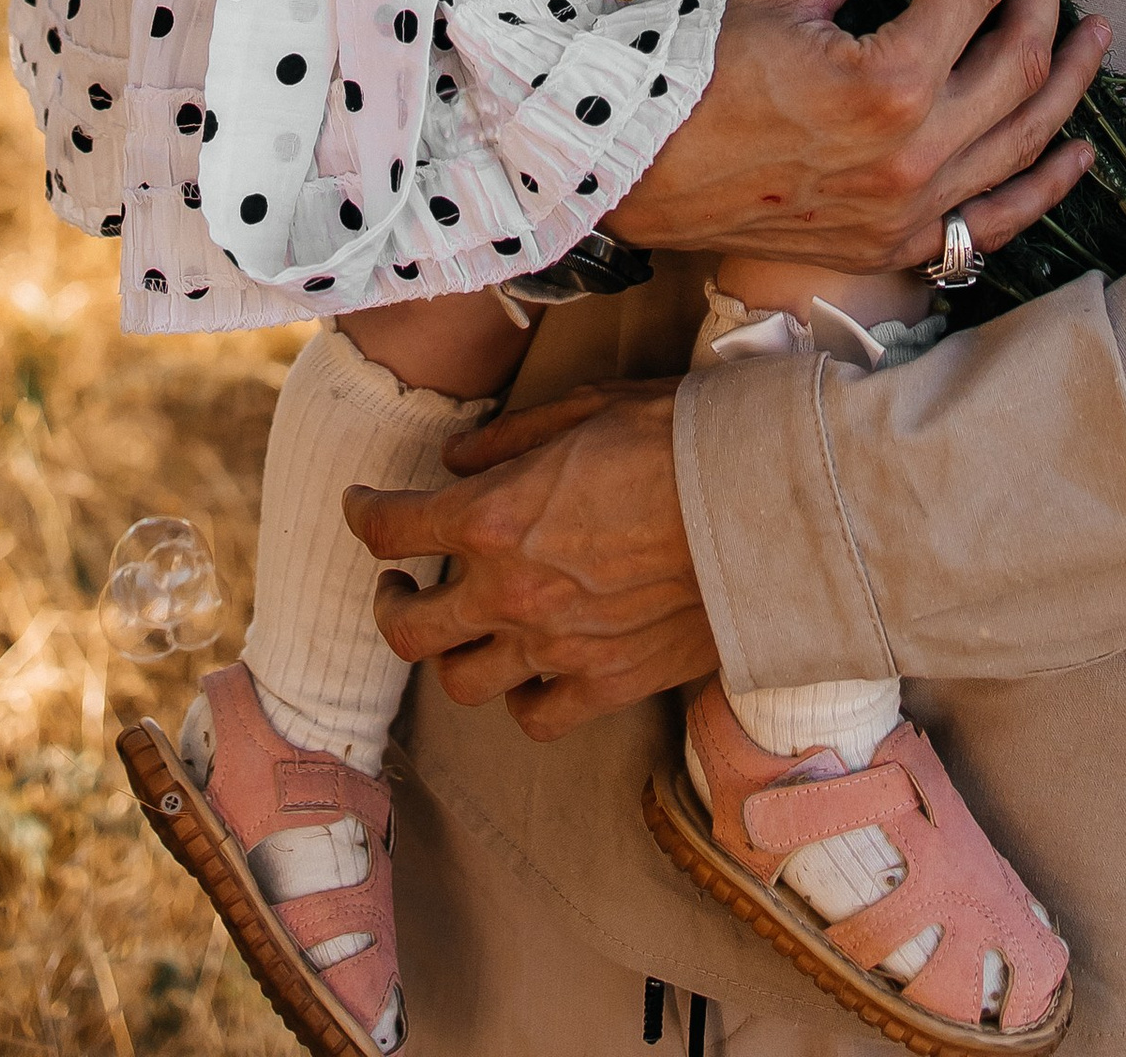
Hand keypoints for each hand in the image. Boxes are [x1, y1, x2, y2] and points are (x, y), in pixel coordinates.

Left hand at [349, 383, 713, 737]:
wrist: (762, 502)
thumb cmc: (675, 438)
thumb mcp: (584, 408)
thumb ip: (507, 438)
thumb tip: (454, 460)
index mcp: (494, 517)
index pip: (391, 528)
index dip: (364, 514)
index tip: (363, 506)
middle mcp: (510, 593)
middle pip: (406, 630)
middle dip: (388, 602)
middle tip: (400, 581)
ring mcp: (556, 649)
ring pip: (460, 682)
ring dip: (449, 654)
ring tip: (463, 628)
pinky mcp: (606, 685)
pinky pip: (534, 718)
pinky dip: (519, 699)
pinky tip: (527, 669)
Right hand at [604, 0, 1104, 273]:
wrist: (643, 164)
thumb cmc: (705, 64)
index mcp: (889, 80)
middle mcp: (917, 152)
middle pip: (1018, 59)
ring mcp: (913, 208)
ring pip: (1026, 139)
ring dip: (1068, 79)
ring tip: (1092, 32)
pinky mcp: (899, 243)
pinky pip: (997, 220)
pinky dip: (1045, 185)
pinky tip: (1076, 150)